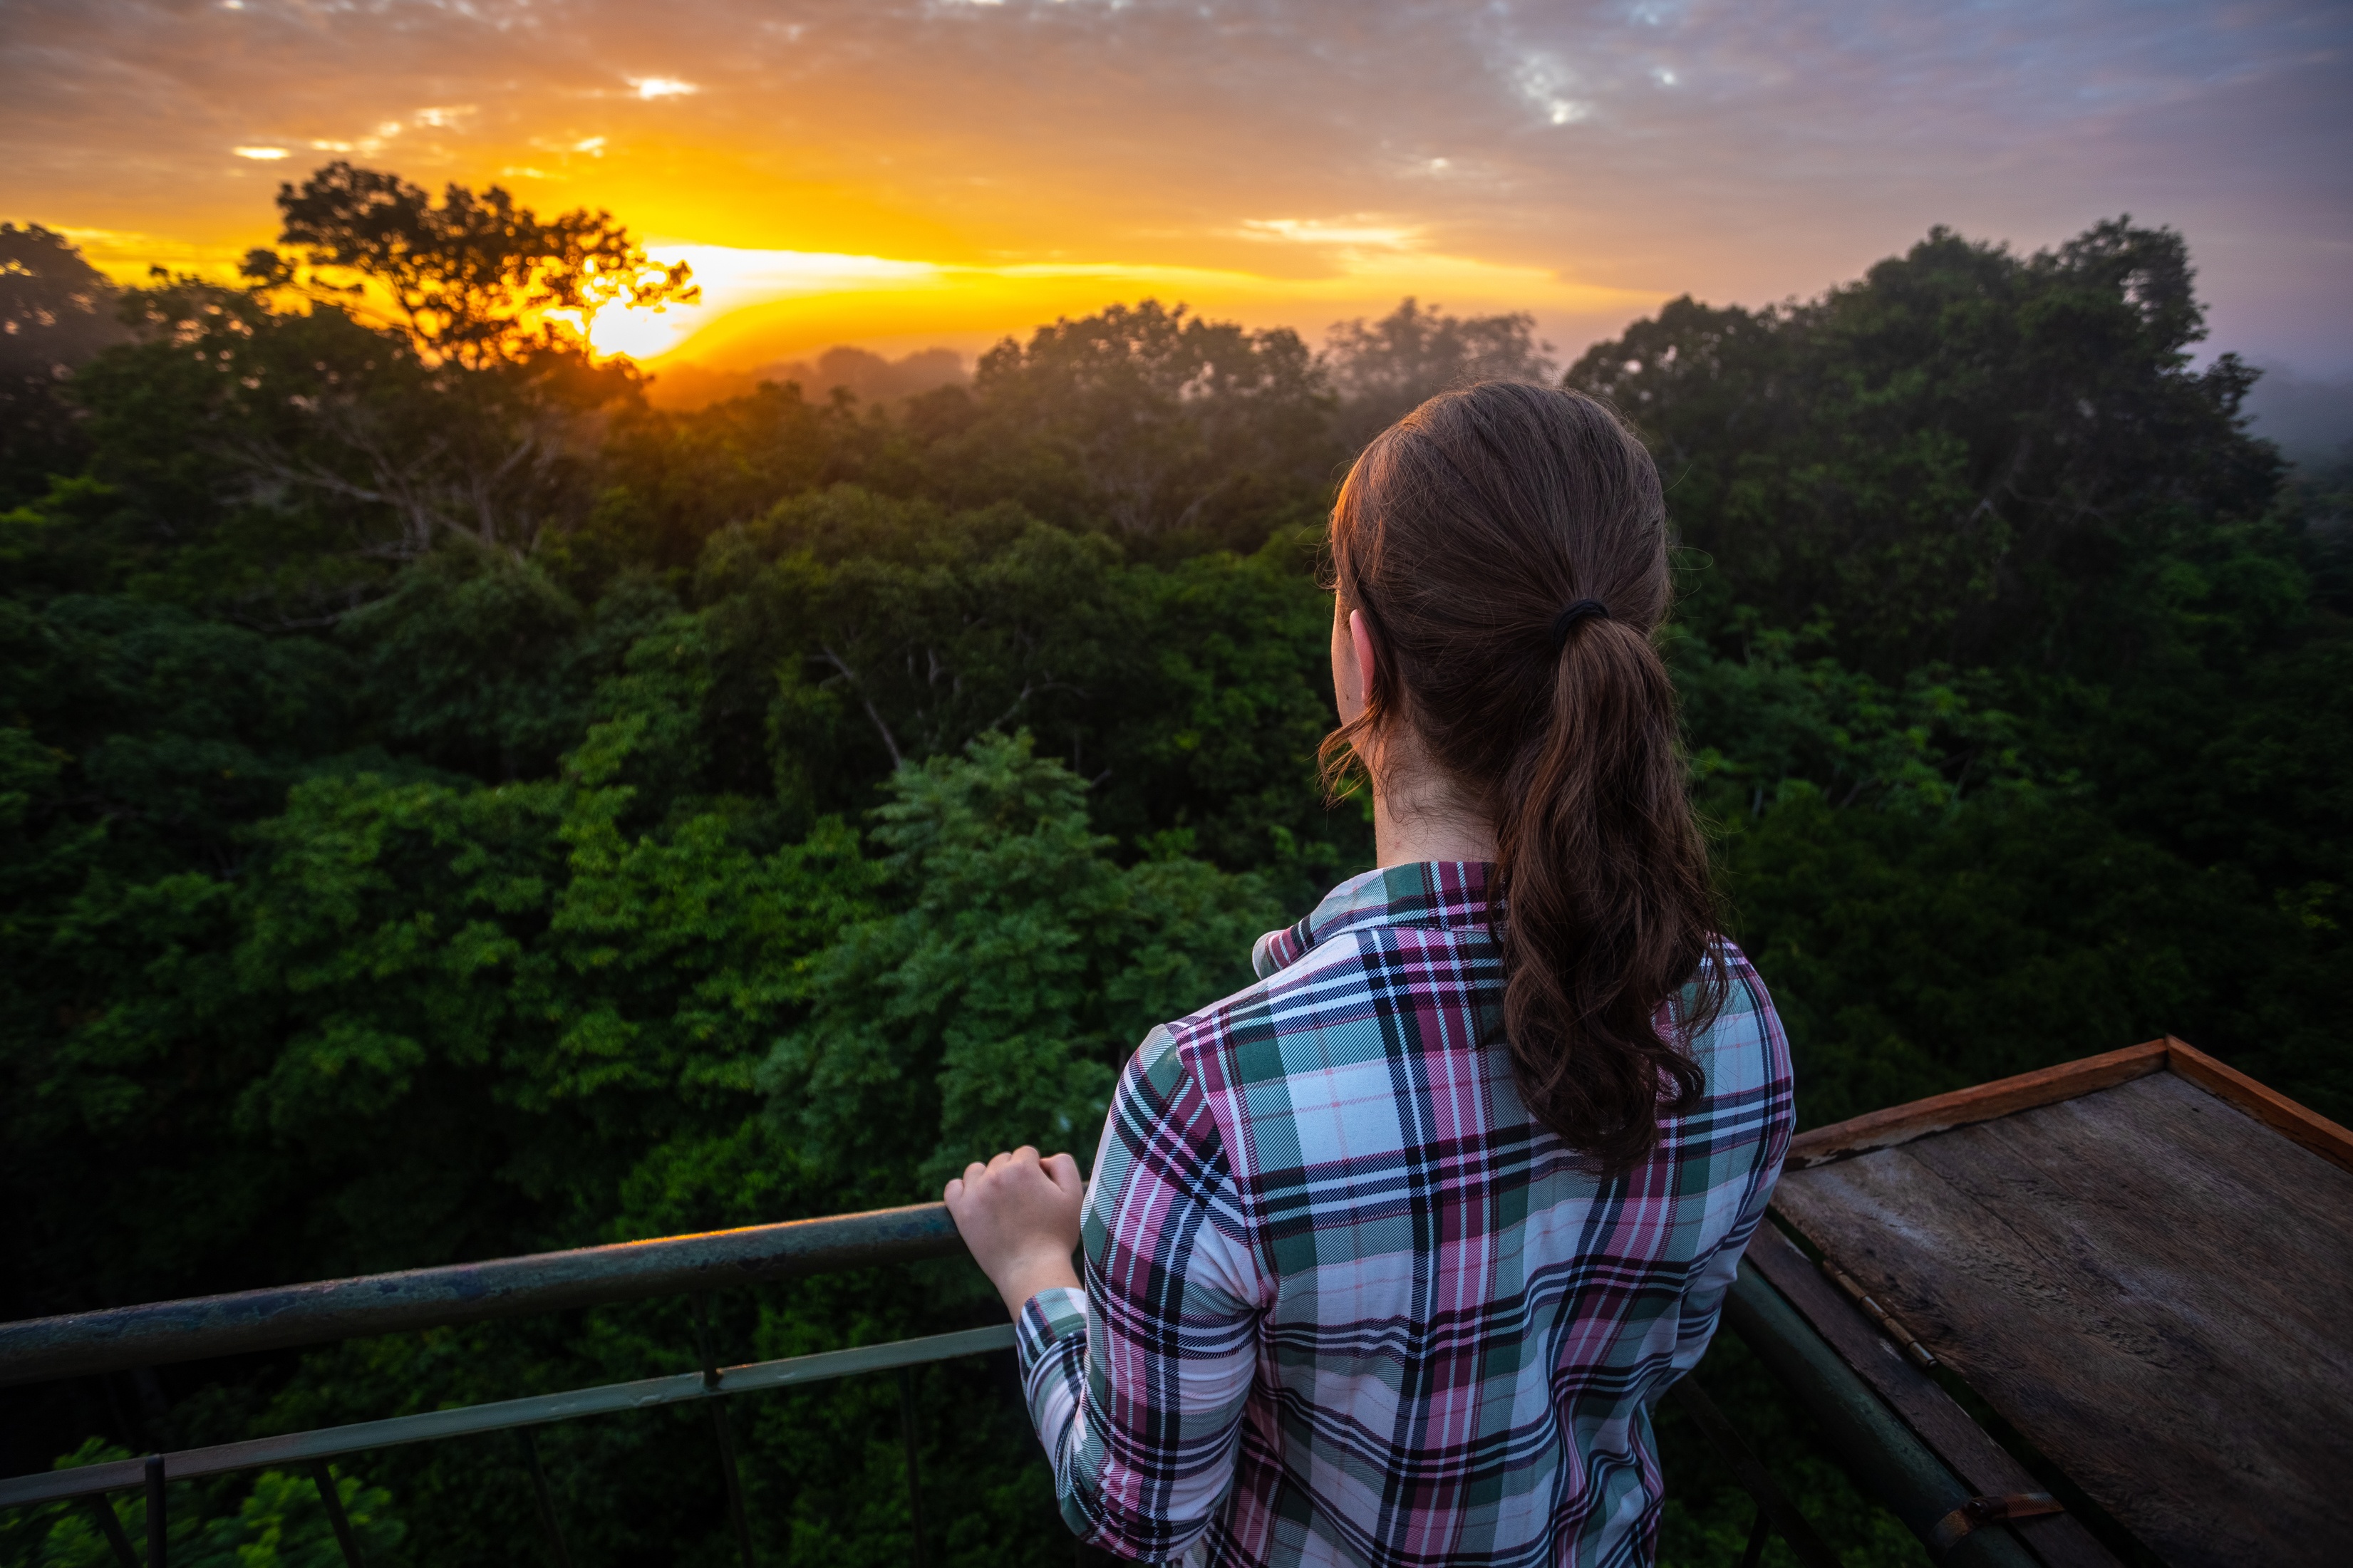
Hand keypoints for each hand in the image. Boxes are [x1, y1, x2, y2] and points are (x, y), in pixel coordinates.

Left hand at [943, 1145, 1084, 1316]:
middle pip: (1002, 1160)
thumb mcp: (1074, 1195)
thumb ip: (1062, 1165)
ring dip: (988, 1178)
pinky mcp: (962, 1212)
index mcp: (1022, 1168)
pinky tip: (975, 1201)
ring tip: (1000, 1201)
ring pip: (977, 1170)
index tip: (1040, 1191)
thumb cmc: (1057, 1235)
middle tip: (1023, 1202)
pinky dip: (962, 1190)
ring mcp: (975, 1194)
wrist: (1033, 1271)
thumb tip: (1042, 1160)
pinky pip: (953, 1188)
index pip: (1026, 1153)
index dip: (1036, 1170)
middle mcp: (995, 1176)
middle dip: (1013, 1174)